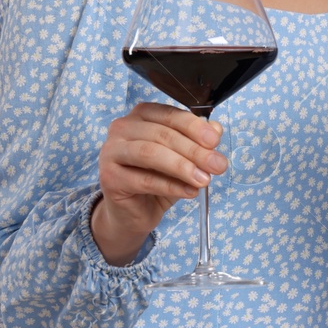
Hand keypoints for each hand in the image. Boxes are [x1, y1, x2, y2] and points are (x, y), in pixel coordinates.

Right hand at [96, 102, 227, 238]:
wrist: (133, 212)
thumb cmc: (157, 178)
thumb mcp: (183, 158)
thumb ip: (197, 142)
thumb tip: (216, 129)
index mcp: (141, 115)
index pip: (170, 115)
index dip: (195, 127)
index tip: (215, 141)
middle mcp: (122, 128)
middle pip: (162, 135)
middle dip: (194, 150)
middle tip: (218, 165)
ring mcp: (111, 152)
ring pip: (151, 154)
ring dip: (182, 167)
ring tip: (204, 179)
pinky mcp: (109, 178)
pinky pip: (144, 180)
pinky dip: (171, 186)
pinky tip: (190, 191)